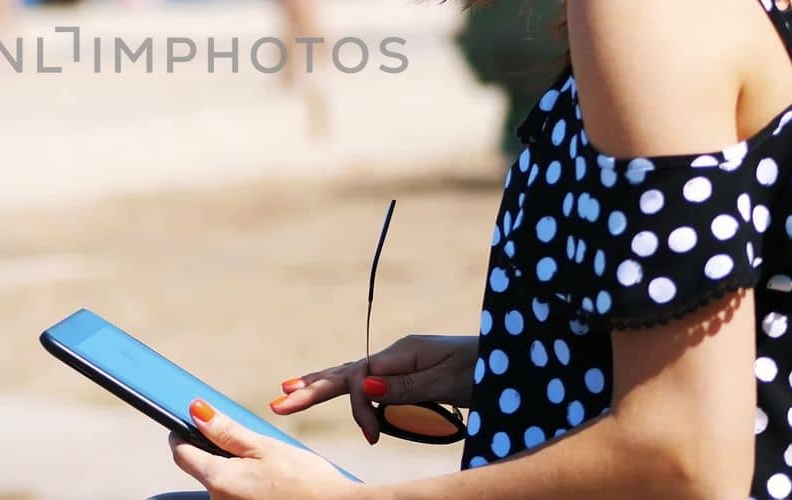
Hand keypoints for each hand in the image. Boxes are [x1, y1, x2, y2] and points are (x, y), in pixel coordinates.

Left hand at [169, 399, 358, 499]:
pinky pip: (237, 497)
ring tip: (270, 468)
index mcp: (219, 480)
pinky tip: (272, 484)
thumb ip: (225, 431)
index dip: (182, 434)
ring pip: (223, 485)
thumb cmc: (305, 481)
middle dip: (219, 453)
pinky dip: (248, 487)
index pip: (182, 454)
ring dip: (237, 471)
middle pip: (205, 470)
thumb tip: (195, 411)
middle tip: (251, 445)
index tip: (189, 422)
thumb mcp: (264, 447)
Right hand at [269, 334, 476, 443]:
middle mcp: (397, 355)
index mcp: (402, 353)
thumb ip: (404, 386)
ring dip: (323, 383)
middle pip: (345, 371)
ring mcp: (403, 363)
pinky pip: (370, 381)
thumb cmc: (484, 370)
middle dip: (312, 387)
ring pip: (354, 374)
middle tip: (279, 400)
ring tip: (291, 388)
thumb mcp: (447, 381)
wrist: (512, 358)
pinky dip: (346, 386)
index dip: (357, 409)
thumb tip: (362, 386)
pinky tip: (333, 386)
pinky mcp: (410, 374)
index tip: (371, 439)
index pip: (360, 379)